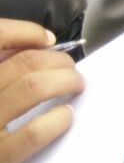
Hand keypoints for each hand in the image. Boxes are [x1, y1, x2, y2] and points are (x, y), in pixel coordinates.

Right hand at [0, 20, 83, 162]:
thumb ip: (4, 78)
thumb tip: (40, 45)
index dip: (21, 32)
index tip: (47, 39)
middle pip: (24, 63)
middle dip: (59, 62)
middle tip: (73, 72)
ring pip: (33, 87)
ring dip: (66, 82)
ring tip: (76, 89)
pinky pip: (33, 131)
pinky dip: (57, 119)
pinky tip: (65, 119)